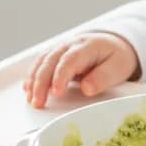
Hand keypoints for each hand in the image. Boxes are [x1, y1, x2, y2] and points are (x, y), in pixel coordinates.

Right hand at [25, 32, 139, 108]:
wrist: (114, 44)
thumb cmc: (116, 57)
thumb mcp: (118, 67)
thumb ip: (103, 78)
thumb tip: (87, 89)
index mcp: (87, 46)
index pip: (70, 60)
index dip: (61, 76)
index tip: (56, 92)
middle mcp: (70, 45)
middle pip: (50, 61)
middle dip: (41, 82)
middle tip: (39, 102)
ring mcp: (60, 48)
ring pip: (41, 62)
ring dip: (33, 81)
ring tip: (32, 100)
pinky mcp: (55, 55)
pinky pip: (40, 63)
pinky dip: (32, 76)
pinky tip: (28, 89)